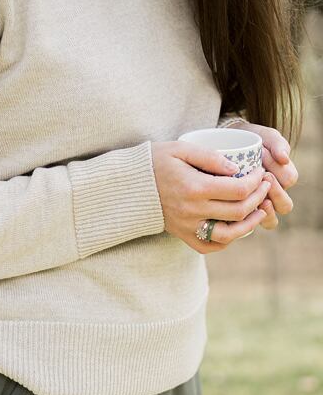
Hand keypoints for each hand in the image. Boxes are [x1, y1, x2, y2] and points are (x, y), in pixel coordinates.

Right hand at [151, 141, 268, 253]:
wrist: (130, 185)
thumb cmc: (155, 162)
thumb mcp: (181, 148)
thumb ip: (210, 156)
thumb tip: (237, 169)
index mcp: (194, 187)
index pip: (239, 190)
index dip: (257, 182)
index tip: (259, 173)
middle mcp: (192, 210)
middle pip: (239, 211)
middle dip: (258, 198)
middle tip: (263, 187)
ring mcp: (187, 226)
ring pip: (229, 235)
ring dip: (249, 224)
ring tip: (257, 211)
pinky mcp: (182, 234)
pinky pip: (209, 246)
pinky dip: (226, 241)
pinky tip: (234, 227)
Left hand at [226, 121, 297, 228]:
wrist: (224, 145)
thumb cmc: (247, 140)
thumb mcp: (263, 137)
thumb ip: (276, 143)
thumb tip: (284, 158)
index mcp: (282, 175)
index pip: (289, 179)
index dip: (279, 175)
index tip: (264, 167)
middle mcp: (273, 194)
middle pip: (285, 205)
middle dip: (275, 194)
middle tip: (260, 181)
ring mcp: (259, 206)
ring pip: (271, 220)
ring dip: (264, 211)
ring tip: (252, 199)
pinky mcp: (242, 216)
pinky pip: (250, 226)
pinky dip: (246, 221)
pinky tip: (236, 212)